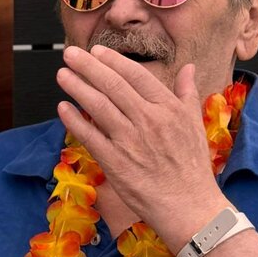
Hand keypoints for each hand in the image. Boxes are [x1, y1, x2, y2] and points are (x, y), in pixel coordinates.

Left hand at [55, 46, 222, 238]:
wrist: (188, 205)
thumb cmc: (192, 167)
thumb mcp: (195, 123)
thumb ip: (187, 93)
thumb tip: (189, 68)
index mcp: (167, 108)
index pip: (135, 75)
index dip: (113, 61)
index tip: (96, 51)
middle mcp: (148, 120)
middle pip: (112, 86)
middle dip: (88, 67)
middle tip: (70, 54)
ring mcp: (130, 141)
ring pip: (98, 107)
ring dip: (77, 88)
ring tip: (62, 75)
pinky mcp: (115, 162)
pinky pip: (90, 136)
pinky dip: (75, 120)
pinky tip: (63, 108)